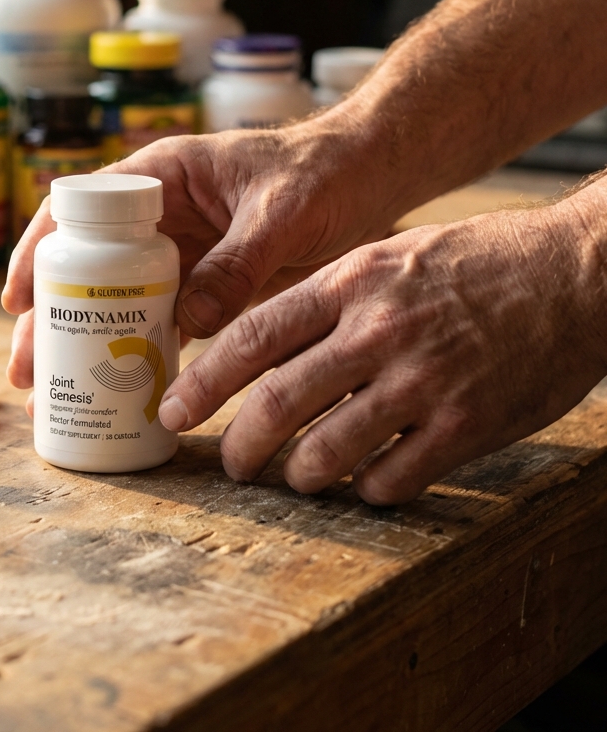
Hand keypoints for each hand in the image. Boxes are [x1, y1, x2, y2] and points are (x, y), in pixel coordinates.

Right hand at [3, 120, 394, 387]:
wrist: (371, 177)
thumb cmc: (326, 172)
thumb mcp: (281, 212)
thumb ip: (238, 262)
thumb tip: (188, 322)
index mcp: (163, 174)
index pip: (79, 207)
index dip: (40, 251)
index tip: (19, 300)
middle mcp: (160, 212)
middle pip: (86, 262)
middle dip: (51, 315)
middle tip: (28, 372)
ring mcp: (180, 249)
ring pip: (116, 296)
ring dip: (86, 340)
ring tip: (57, 390)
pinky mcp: (206, 280)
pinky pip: (160, 315)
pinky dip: (138, 347)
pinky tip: (119, 384)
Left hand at [157, 192, 606, 503]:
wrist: (578, 271)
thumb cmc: (477, 260)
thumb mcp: (391, 254)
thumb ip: (329, 298)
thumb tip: (264, 345)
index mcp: (351, 282)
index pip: (253, 337)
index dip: (203, 381)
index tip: (174, 409)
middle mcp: (378, 331)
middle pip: (278, 401)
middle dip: (239, 444)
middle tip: (229, 463)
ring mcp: (424, 381)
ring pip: (329, 450)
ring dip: (300, 474)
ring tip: (296, 475)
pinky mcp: (467, 425)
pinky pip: (393, 478)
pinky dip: (368, 488)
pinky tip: (366, 480)